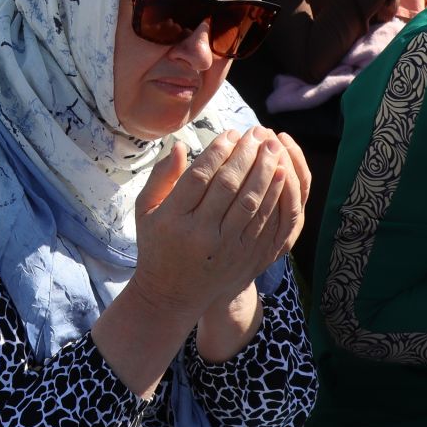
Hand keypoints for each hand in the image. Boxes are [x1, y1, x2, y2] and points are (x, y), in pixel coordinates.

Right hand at [127, 128, 307, 319]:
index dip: (217, 152)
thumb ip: (161, 176)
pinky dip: (275, 196)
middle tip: (257, 133)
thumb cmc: (157, 244)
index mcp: (172, 219)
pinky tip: (282, 175)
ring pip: (251, 202)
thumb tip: (181, 145)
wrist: (172, 294)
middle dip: (246, 154)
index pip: (199, 177)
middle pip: (228, 185)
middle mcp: (200, 234)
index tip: (230, 133)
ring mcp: (226, 247)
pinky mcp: (245, 257)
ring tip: (272, 147)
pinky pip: (265, 222)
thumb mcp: (145, 210)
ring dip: (265, 170)